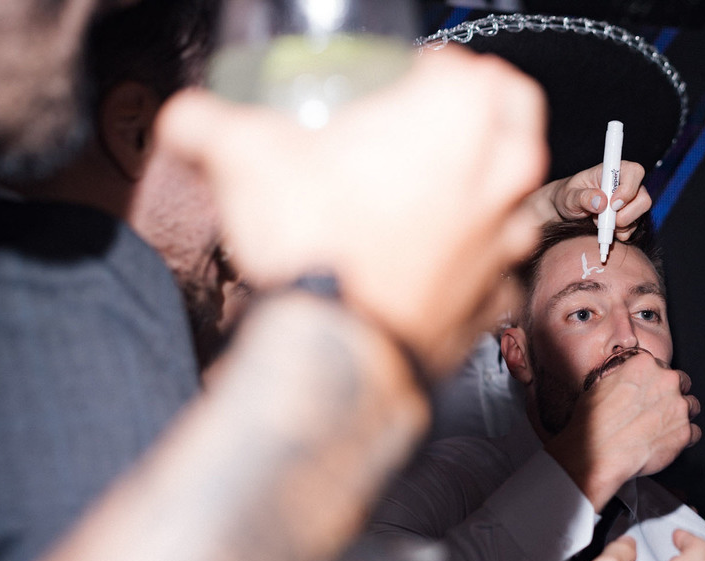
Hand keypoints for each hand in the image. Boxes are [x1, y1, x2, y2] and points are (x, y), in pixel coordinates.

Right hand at [156, 46, 547, 378]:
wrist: (340, 349)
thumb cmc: (316, 246)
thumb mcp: (244, 160)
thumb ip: (208, 125)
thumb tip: (186, 119)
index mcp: (457, 116)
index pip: (470, 66)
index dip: (436, 68)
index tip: (408, 81)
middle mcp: (499, 174)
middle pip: (517, 114)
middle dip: (487, 107)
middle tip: (442, 119)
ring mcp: (507, 240)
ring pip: (517, 192)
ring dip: (486, 183)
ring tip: (436, 191)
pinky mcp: (499, 295)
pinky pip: (498, 263)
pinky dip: (476, 257)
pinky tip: (437, 260)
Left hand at [528, 160, 650, 238]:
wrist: (567, 211)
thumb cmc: (568, 197)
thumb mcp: (569, 196)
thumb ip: (583, 197)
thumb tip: (601, 202)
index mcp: (612, 170)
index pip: (634, 172)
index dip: (628, 189)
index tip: (613, 204)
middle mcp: (626, 184)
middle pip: (643, 198)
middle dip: (626, 214)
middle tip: (604, 221)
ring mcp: (630, 202)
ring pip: (640, 215)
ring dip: (620, 225)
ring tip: (598, 222)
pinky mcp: (629, 217)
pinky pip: (633, 228)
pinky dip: (619, 233)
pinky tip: (603, 228)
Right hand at [546, 351, 700, 509]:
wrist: (597, 454)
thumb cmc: (593, 424)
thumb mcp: (601, 386)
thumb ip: (624, 379)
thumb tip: (629, 384)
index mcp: (645, 365)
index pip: (661, 367)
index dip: (656, 382)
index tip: (651, 391)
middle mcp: (666, 381)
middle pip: (682, 382)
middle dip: (673, 394)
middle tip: (658, 409)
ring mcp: (678, 407)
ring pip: (692, 406)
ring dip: (681, 415)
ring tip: (663, 427)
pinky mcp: (685, 432)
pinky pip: (694, 433)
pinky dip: (684, 438)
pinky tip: (667, 443)